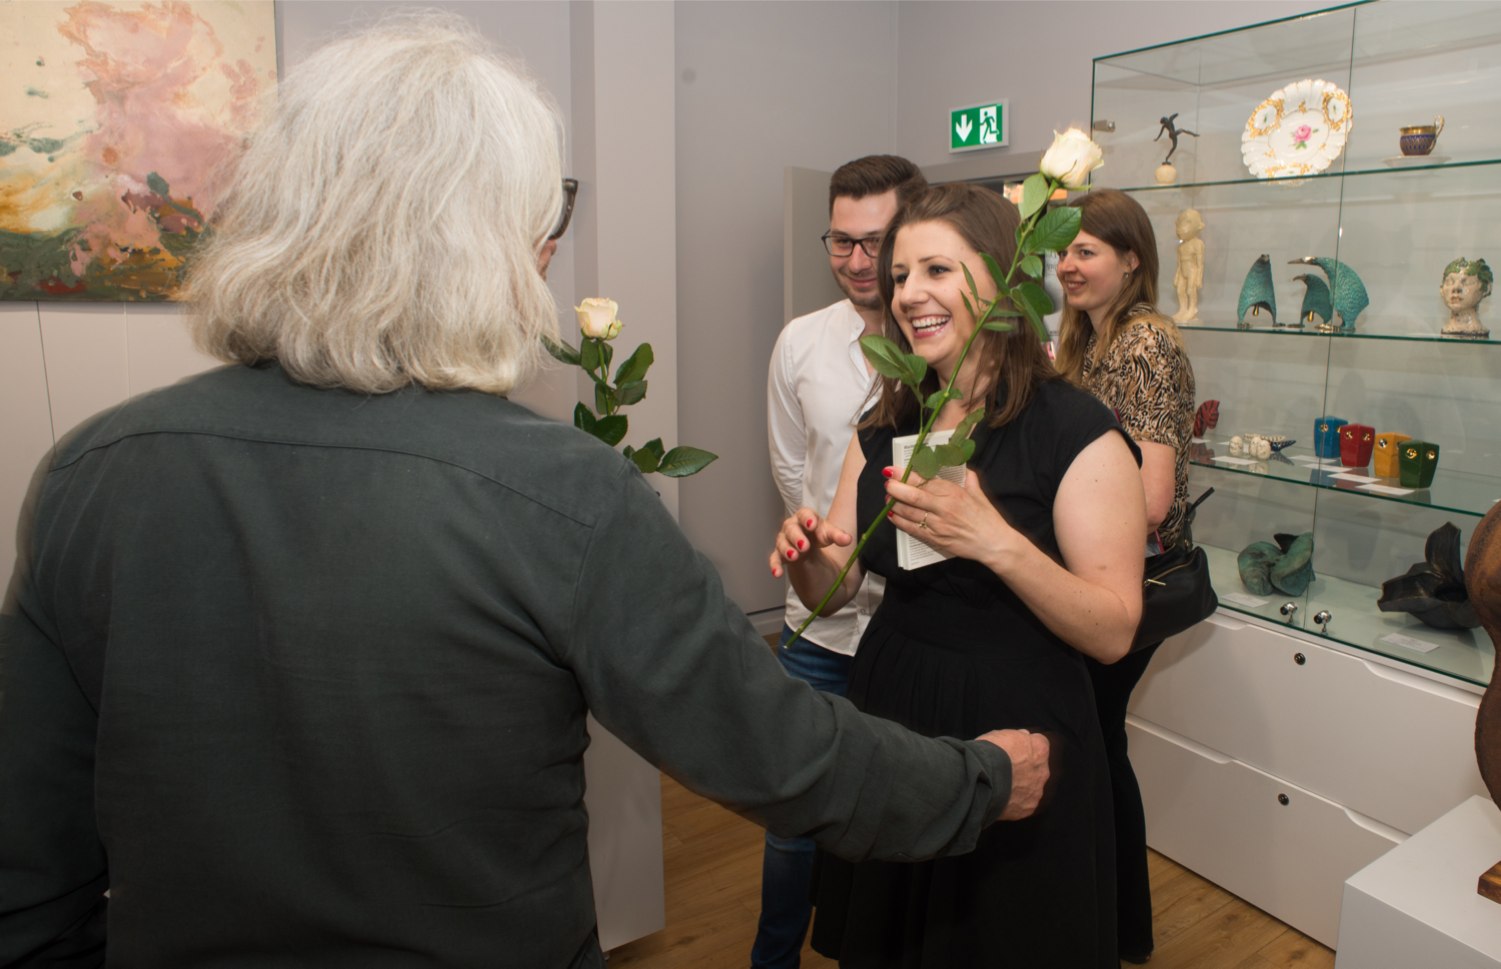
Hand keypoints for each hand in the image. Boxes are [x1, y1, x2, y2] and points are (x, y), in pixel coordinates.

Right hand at [769, 508, 851, 578]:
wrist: (810, 549)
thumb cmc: (819, 537)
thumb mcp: (829, 535)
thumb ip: (838, 536)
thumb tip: (847, 540)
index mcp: (806, 518)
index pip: (804, 514)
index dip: (807, 518)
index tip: (812, 524)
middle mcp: (792, 527)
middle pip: (791, 528)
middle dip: (797, 536)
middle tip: (804, 546)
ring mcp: (784, 541)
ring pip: (782, 543)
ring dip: (787, 549)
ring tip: (794, 556)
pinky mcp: (780, 555)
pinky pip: (775, 559)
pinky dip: (775, 566)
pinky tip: (777, 573)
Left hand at [884, 468, 1015, 567]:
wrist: (994, 544)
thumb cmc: (987, 517)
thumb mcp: (978, 493)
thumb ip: (967, 478)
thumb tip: (960, 466)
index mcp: (954, 493)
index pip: (925, 481)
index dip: (906, 475)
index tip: (893, 469)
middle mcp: (944, 508)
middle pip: (913, 496)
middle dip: (895, 488)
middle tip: (887, 483)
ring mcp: (938, 525)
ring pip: (909, 513)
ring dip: (894, 505)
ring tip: (888, 499)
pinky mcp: (935, 540)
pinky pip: (913, 530)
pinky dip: (900, 522)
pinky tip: (892, 516)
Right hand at [977, 728, 1049, 820]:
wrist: (981, 778)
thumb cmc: (990, 753)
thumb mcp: (1000, 734)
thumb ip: (1016, 737)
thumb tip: (1023, 737)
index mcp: (1039, 749)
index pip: (1039, 744)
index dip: (1026, 748)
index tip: (1015, 751)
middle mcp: (1044, 770)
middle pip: (1037, 768)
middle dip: (1025, 769)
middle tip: (1007, 770)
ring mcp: (1037, 791)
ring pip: (1032, 788)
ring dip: (1021, 787)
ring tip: (1001, 787)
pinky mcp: (1029, 808)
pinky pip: (1023, 804)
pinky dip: (1015, 802)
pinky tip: (1001, 799)